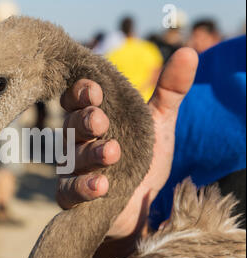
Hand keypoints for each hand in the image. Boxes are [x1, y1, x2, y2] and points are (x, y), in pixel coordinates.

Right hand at [57, 48, 198, 238]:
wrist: (145, 203)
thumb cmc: (144, 158)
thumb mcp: (158, 124)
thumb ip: (169, 91)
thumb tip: (188, 52)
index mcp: (92, 118)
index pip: (75, 99)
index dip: (81, 92)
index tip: (96, 91)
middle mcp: (77, 141)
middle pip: (70, 125)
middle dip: (84, 121)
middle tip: (101, 121)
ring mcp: (73, 169)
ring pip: (72, 158)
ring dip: (90, 154)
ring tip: (112, 153)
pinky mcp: (73, 197)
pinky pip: (69, 192)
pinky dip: (83, 188)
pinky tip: (102, 186)